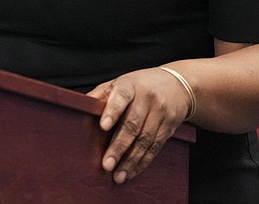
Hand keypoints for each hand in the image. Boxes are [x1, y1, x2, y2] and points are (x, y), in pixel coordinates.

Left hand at [86, 67, 192, 183]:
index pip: (121, 97)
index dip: (112, 111)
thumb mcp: (121, 83)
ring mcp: (161, 112)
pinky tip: (132, 171)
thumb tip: (80, 108)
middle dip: (119, 147)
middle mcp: (147, 98)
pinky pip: (155, 147)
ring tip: (118, 175)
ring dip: (131, 160)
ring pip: (145, 140)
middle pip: (133, 124)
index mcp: (130, 85)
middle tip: (107, 164)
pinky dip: (143, 162)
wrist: (178, 84)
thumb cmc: (140, 85)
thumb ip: (101, 95)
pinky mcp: (170, 126)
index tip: (103, 126)